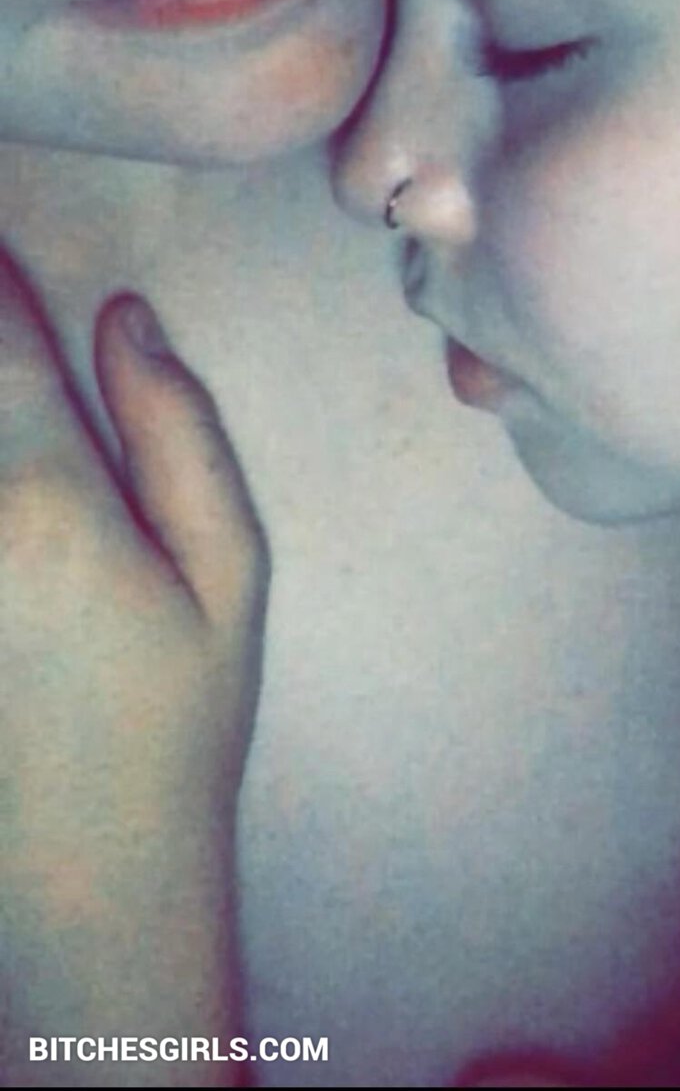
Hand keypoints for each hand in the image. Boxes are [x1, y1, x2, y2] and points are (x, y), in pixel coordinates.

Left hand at [0, 251, 267, 1084]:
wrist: (89, 880)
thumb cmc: (175, 722)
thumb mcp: (227, 576)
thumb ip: (177, 432)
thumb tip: (122, 315)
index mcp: (50, 500)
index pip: (0, 340)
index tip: (0, 228)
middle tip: (4, 295)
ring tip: (11, 403)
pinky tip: (4, 480)